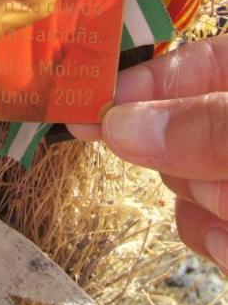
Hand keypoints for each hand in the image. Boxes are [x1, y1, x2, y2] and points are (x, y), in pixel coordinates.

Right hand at [68, 35, 227, 271]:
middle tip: (210, 181)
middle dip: (181, 161)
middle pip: (176, 129)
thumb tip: (117, 125)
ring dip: (203, 209)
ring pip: (184, 182)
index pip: (191, 64)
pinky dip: (216, 241)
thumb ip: (202, 126)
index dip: (144, 81)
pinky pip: (204, 225)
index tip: (89, 103)